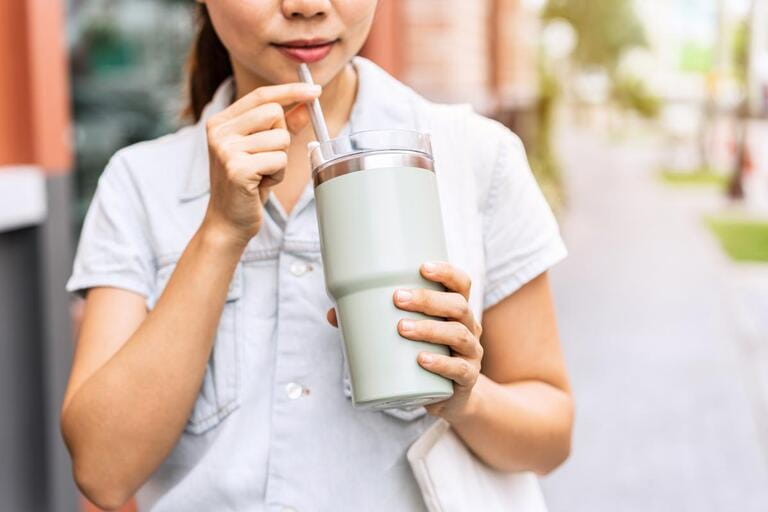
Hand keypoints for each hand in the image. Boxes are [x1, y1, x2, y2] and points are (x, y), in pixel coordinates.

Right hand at [202, 82, 320, 245]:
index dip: (291, 90)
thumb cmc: (246, 186)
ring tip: (262, 175)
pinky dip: (277, 175)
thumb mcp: (264, 151)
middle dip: (283, 137)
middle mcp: (219, 131)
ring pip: (281, 139)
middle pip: (274, 113)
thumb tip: (306, 103)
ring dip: (280, 161)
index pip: (261, 95)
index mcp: (221, 122)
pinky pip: (279, 160)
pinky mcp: (237, 169)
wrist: (227, 222)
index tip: (316, 89)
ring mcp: (226, 149)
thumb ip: (283, 126)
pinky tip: (261, 185)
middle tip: (267, 159)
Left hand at [325, 261, 483, 422]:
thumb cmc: (422, 354)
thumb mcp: (405, 336)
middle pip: (457, 305)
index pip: (461, 283)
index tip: (422, 267)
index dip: (446, 272)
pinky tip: (422, 359)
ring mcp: (470, 353)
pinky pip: (459, 369)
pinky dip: (441, 364)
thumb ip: (373, 322)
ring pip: (458, 334)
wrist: (448, 397)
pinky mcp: (466, 379)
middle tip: (397, 299)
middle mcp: (469, 327)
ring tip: (402, 328)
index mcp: (456, 310)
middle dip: (427, 299)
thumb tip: (332, 314)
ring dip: (430, 329)